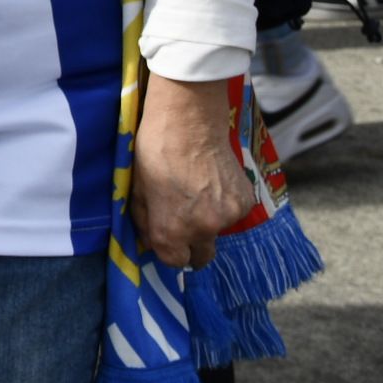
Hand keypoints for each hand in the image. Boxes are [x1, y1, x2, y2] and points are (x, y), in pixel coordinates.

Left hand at [130, 74, 253, 268]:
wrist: (190, 120)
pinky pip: (233, 214)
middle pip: (201, 257)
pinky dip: (224, 204)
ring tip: (197, 190)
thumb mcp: (137, 188)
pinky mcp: (246, 202)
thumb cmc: (155, 149)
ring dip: (208, 221)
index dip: (168, 250)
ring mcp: (228, 217)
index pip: (174, 262)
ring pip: (218, 232)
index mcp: (172, 230)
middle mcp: (204, 230)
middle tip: (183, 223)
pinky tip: (213, 181)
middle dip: (191, 247)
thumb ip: (144, 220)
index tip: (166, 237)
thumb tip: (151, 240)